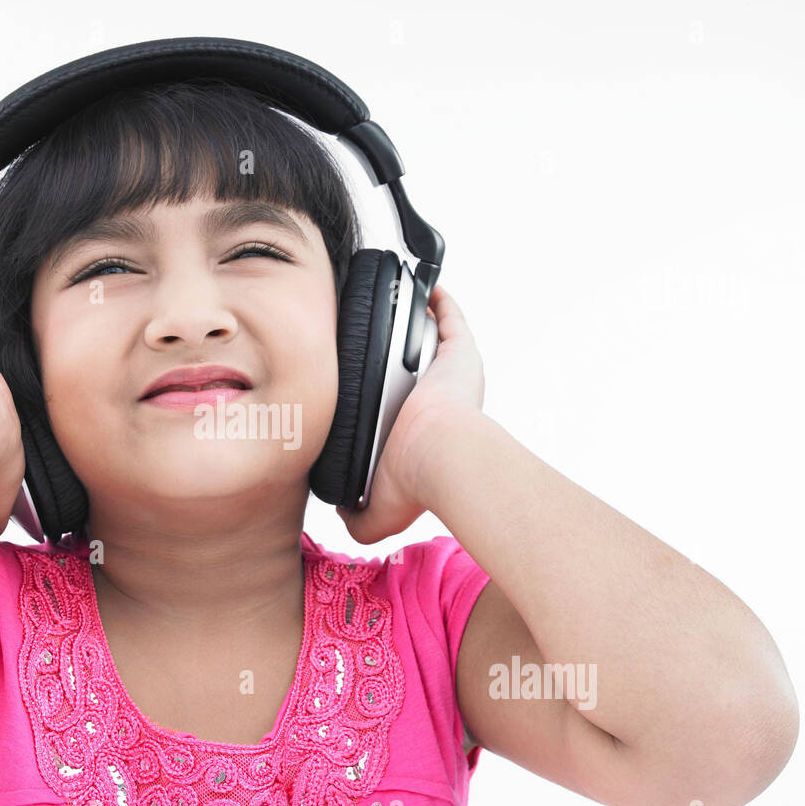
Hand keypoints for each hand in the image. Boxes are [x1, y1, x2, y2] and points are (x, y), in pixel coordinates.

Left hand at [336, 284, 484, 544]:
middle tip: (373, 345)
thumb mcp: (379, 514)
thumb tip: (345, 516)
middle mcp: (441, 402)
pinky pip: (450, 317)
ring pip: (434, 342)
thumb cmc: (415, 483)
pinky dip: (440, 302)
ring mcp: (452, 374)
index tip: (369, 390)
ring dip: (418, 326)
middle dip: (401, 359)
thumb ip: (358, 518)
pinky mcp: (459, 352)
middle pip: (420, 371)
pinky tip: (422, 287)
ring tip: (392, 309)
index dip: (389, 400)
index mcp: (425, 434)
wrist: (441, 455)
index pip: (407, 412)